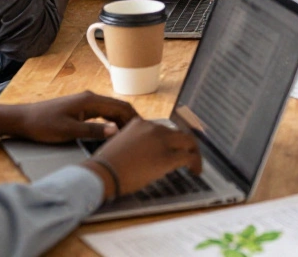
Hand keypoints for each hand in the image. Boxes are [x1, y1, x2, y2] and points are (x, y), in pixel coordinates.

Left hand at [0, 91, 137, 142]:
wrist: (23, 120)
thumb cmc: (43, 125)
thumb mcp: (69, 131)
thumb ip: (94, 131)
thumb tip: (116, 131)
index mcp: (91, 101)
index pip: (121, 107)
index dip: (135, 119)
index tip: (144, 131)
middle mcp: (91, 99)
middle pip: (119, 108)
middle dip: (131, 121)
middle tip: (142, 137)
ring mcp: (86, 103)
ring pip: (111, 111)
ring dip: (122, 122)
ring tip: (131, 137)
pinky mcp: (81, 110)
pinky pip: (103, 114)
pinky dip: (112, 123)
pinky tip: (114, 134)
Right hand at [86, 117, 201, 198]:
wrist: (102, 174)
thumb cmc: (105, 165)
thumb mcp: (120, 144)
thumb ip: (136, 143)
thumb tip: (146, 153)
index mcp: (140, 124)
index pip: (163, 129)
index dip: (172, 140)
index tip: (174, 148)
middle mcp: (153, 128)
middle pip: (178, 133)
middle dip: (186, 145)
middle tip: (190, 155)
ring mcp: (161, 142)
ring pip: (188, 142)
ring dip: (193, 153)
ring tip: (195, 165)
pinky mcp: (167, 158)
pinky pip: (188, 157)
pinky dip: (196, 163)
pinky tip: (195, 171)